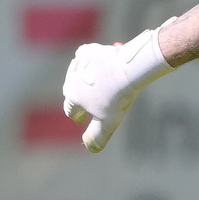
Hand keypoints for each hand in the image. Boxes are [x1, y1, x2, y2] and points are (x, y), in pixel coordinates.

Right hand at [62, 27, 172, 151]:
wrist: (128, 68)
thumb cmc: (118, 97)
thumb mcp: (108, 122)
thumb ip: (97, 137)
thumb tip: (90, 148)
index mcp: (73, 97)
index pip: (71, 110)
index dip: (76, 116)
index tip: (80, 120)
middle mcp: (71, 79)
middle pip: (71, 91)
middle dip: (76, 98)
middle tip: (84, 102)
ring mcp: (80, 64)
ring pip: (76, 73)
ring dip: (80, 78)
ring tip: (87, 82)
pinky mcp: (90, 51)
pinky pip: (83, 55)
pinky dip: (85, 60)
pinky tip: (90, 61)